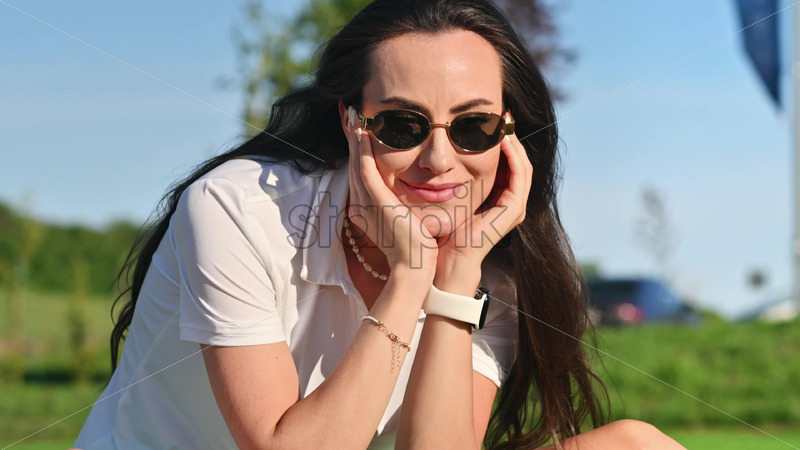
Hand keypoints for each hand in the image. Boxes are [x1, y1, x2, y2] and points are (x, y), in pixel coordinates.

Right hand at [341, 103, 438, 275]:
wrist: (414, 269)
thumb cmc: (416, 250)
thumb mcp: (406, 222)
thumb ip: (403, 207)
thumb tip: (412, 194)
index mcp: (367, 208)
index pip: (360, 170)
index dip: (357, 148)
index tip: (357, 128)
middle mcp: (361, 204)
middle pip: (353, 162)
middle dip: (351, 136)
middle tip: (348, 112)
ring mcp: (366, 203)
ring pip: (356, 162)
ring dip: (354, 137)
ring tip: (353, 115)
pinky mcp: (376, 203)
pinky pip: (365, 170)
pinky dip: (361, 151)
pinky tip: (362, 133)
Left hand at [434, 130, 531, 289]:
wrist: (448, 257)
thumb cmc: (445, 229)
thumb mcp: (450, 195)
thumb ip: (451, 177)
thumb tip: (438, 153)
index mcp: (498, 198)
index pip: (506, 163)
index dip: (501, 141)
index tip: (490, 120)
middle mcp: (510, 202)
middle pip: (517, 161)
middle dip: (510, 136)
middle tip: (502, 114)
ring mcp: (515, 206)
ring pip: (522, 165)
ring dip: (515, 142)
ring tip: (505, 122)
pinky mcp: (514, 209)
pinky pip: (520, 175)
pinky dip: (514, 156)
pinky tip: (504, 140)